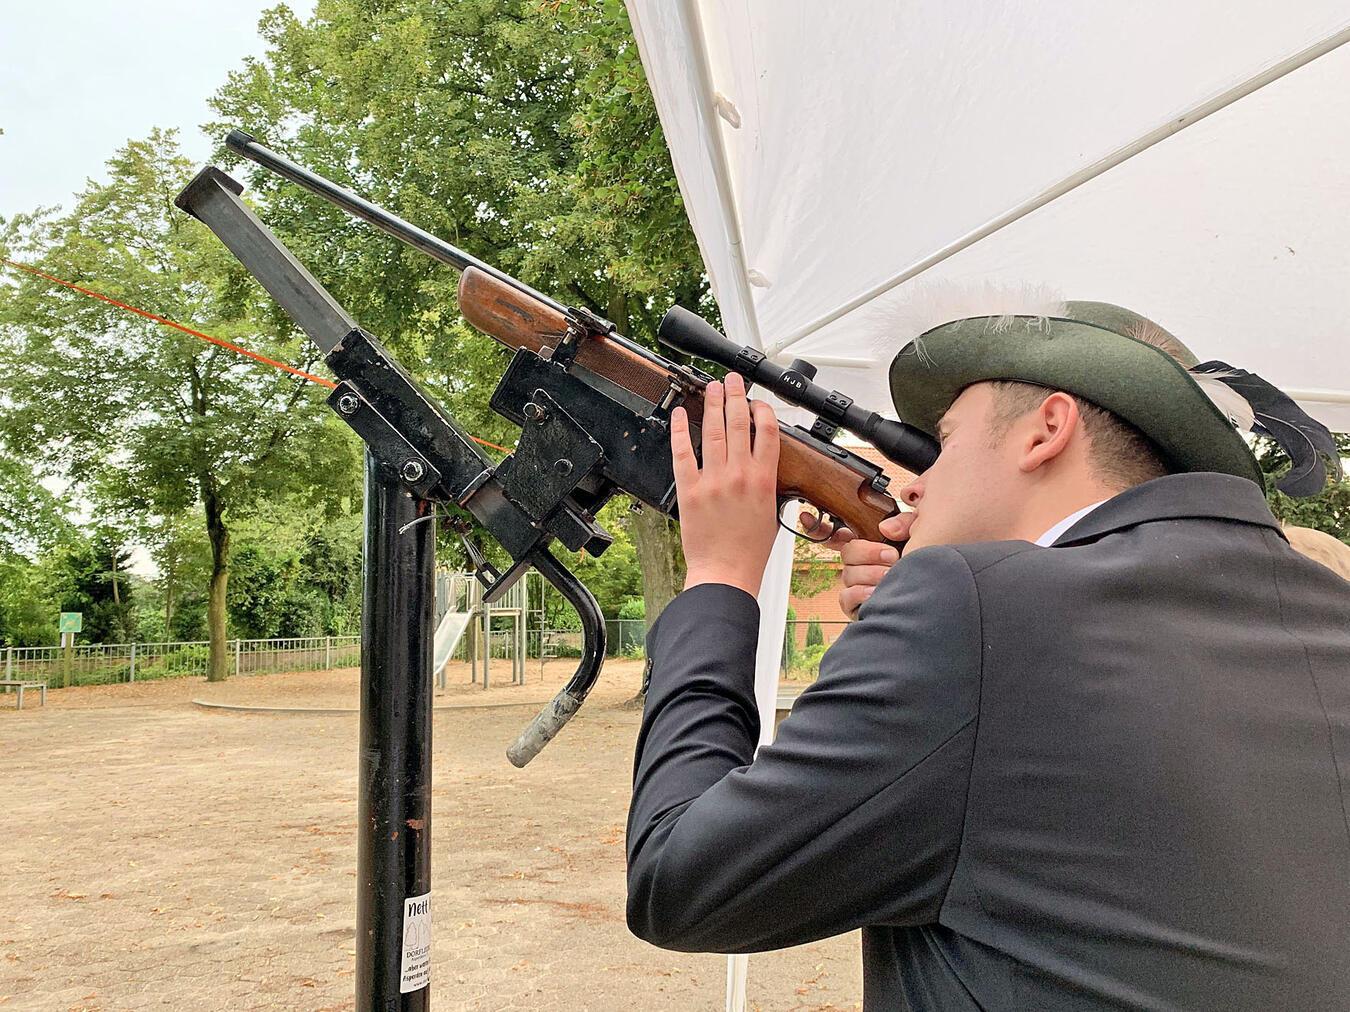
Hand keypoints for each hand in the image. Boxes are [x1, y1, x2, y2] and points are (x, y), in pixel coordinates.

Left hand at [671, 373, 780, 597]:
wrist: (725, 572)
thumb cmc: (749, 551)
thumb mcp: (772, 513)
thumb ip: (766, 485)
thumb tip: (761, 466)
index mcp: (763, 480)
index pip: (767, 432)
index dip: (762, 410)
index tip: (757, 402)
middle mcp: (739, 474)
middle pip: (738, 423)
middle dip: (735, 395)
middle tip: (731, 380)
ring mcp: (713, 480)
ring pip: (714, 431)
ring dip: (713, 404)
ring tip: (711, 387)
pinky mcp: (690, 489)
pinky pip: (684, 453)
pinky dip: (681, 430)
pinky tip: (681, 414)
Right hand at [802, 511, 914, 618]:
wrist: (935, 598)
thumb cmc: (925, 566)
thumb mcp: (920, 536)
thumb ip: (905, 523)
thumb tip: (885, 528)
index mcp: (870, 544)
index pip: (839, 532)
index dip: (820, 525)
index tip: (807, 516)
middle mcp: (860, 564)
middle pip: (846, 552)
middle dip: (867, 552)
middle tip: (890, 556)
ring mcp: (856, 585)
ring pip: (848, 574)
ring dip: (870, 574)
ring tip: (890, 576)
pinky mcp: (855, 606)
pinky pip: (846, 597)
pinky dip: (861, 593)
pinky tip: (877, 593)